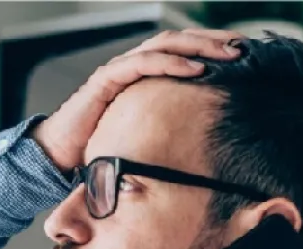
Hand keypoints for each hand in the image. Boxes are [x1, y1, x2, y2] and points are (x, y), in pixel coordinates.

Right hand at [30, 29, 245, 172]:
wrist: (58, 153)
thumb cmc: (99, 144)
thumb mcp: (142, 133)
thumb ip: (167, 128)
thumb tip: (204, 140)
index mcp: (143, 74)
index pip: (182, 50)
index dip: (212, 47)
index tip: (244, 53)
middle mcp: (132, 65)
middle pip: (178, 41)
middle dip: (212, 40)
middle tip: (244, 46)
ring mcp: (119, 69)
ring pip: (165, 45)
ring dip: (199, 46)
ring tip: (228, 54)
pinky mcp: (107, 79)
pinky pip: (144, 63)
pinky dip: (172, 63)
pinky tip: (197, 69)